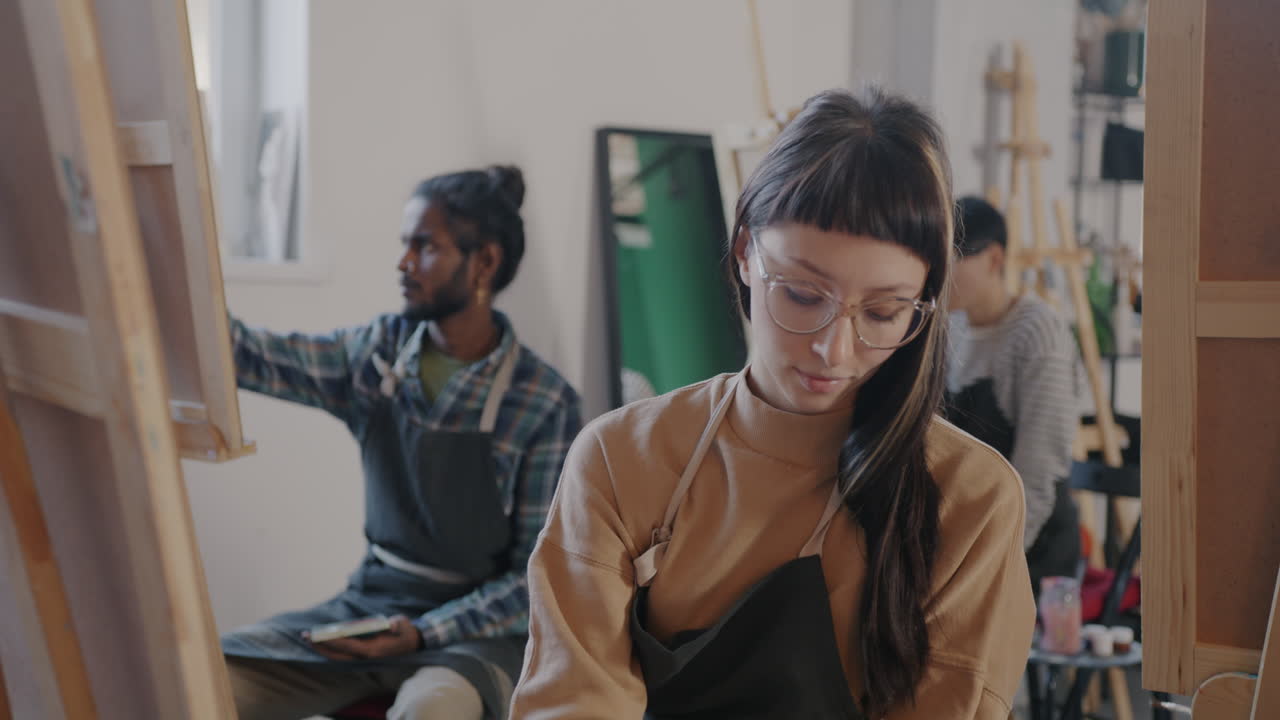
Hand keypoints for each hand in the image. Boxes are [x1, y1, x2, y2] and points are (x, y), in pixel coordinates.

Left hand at [304, 614, 421, 660]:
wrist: (411, 642)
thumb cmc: (405, 631)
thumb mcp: (403, 625)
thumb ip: (397, 625)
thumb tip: (392, 624)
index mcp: (373, 650)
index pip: (348, 647)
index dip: (333, 642)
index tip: (319, 636)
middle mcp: (364, 656)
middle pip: (338, 655)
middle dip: (321, 647)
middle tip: (305, 636)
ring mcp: (361, 656)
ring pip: (337, 656)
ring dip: (322, 648)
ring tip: (308, 637)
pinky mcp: (360, 653)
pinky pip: (341, 653)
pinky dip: (329, 648)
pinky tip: (320, 640)